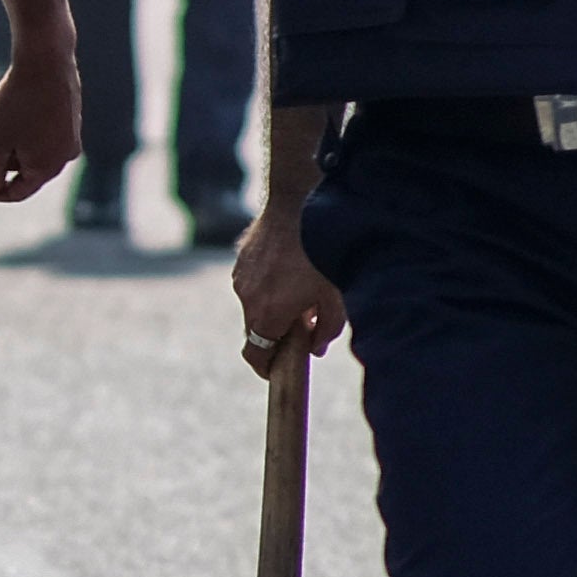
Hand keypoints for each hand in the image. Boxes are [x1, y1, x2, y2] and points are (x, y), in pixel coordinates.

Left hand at [0, 47, 78, 201]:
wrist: (45, 56)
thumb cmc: (19, 103)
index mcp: (48, 167)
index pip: (17, 191)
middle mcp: (63, 153)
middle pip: (16, 161)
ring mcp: (67, 130)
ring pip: (20, 137)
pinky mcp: (64, 109)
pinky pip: (30, 120)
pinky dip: (10, 112)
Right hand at [230, 207, 345, 376]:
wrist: (300, 204)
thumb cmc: (323, 253)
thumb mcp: (335, 298)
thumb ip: (326, 330)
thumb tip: (315, 348)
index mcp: (266, 314)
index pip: (255, 355)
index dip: (265, 368)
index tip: (276, 371)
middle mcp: (246, 297)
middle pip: (256, 329)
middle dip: (275, 334)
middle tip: (302, 328)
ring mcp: (240, 276)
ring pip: (254, 303)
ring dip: (272, 306)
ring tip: (300, 292)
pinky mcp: (240, 257)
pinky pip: (252, 281)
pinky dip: (268, 285)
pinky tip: (291, 269)